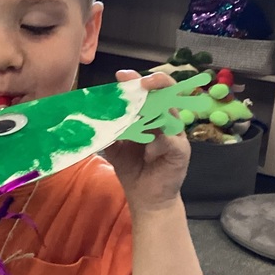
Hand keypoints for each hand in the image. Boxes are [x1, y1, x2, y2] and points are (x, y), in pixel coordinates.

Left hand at [102, 69, 190, 211]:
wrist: (147, 199)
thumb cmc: (133, 169)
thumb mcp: (115, 146)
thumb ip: (110, 129)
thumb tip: (93, 113)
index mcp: (151, 115)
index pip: (148, 91)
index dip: (137, 81)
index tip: (121, 76)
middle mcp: (166, 121)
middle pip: (165, 93)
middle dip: (152, 83)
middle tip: (137, 82)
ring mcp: (176, 135)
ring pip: (170, 112)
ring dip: (155, 108)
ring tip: (140, 106)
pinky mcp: (181, 151)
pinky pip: (171, 139)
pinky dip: (159, 141)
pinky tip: (149, 147)